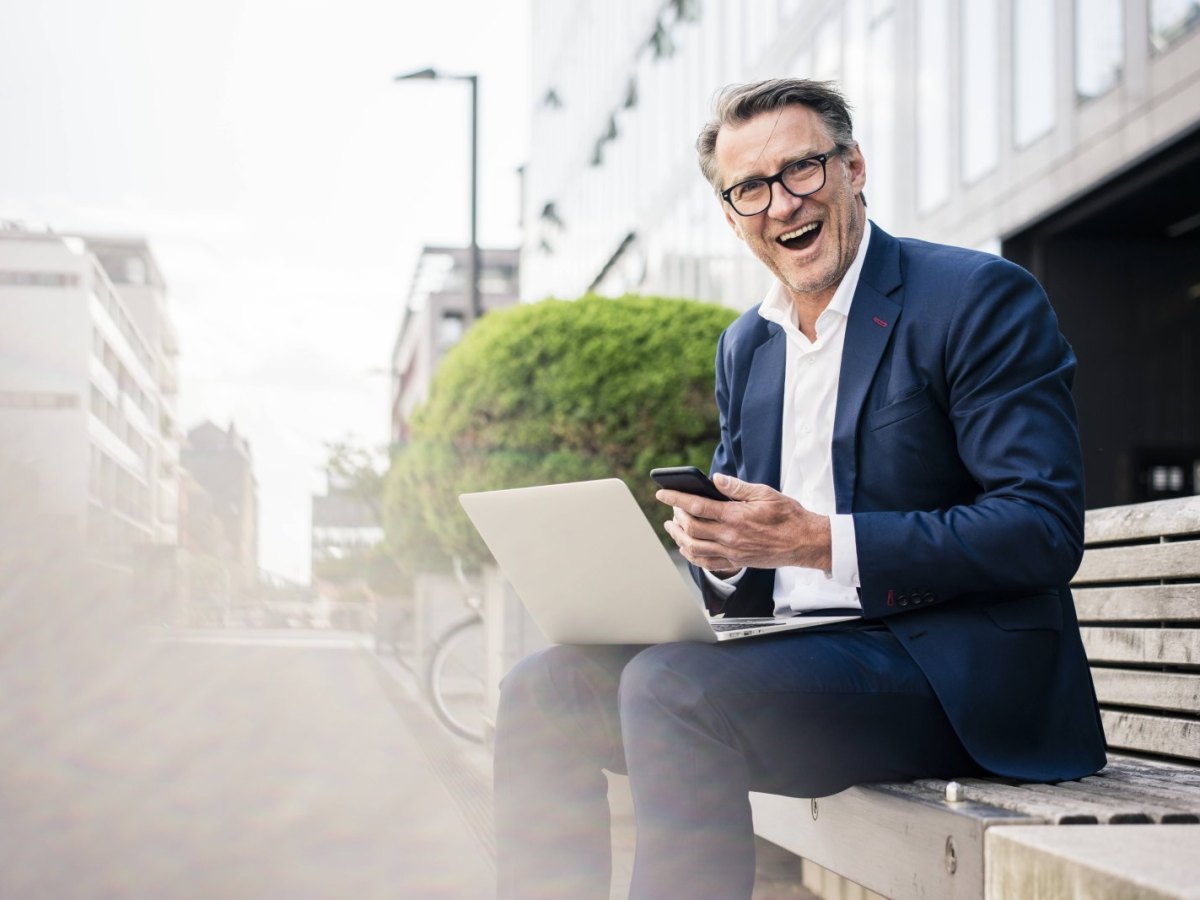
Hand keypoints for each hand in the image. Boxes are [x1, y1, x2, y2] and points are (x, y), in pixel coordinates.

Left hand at [655, 473, 831, 573]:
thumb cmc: (788, 515)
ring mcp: (732, 552)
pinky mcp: (737, 562)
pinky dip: (691, 556)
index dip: (676, 499)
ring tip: (671, 526)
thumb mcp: (765, 493)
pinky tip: (686, 547)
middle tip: (672, 507)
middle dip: (676, 516)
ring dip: (678, 537)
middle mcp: (730, 537)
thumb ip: (737, 487)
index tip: (662, 493)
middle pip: (691, 528)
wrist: (805, 542)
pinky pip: (707, 564)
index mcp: (735, 516)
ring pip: (694, 548)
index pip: (696, 506)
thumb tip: (714, 478)